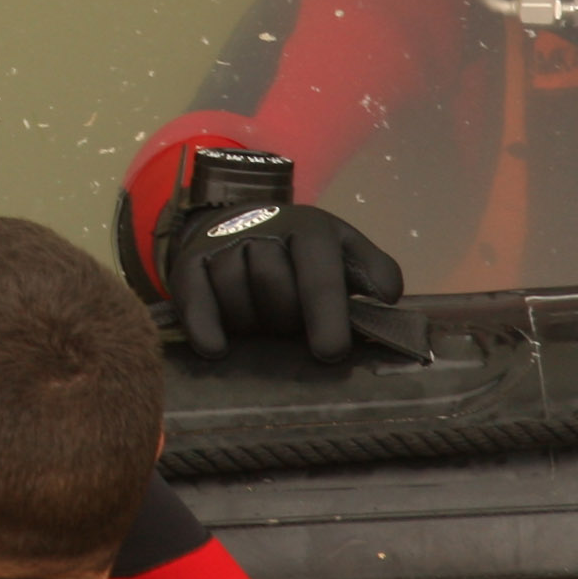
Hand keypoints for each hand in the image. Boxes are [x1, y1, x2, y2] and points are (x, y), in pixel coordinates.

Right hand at [159, 201, 404, 363]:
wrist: (244, 226)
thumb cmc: (304, 256)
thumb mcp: (346, 253)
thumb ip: (375, 273)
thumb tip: (386, 298)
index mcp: (310, 228)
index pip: (318, 273)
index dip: (326, 315)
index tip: (330, 352)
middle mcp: (264, 227)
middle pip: (273, 286)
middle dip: (285, 319)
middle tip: (289, 329)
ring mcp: (224, 243)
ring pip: (234, 294)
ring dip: (251, 324)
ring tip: (261, 328)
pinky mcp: (190, 264)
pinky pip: (195, 299)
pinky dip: (205, 327)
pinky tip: (217, 349)